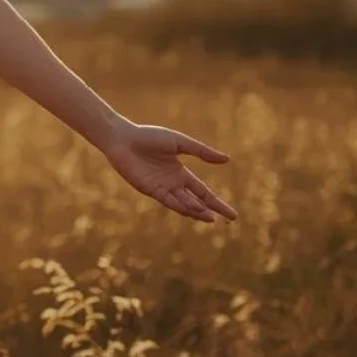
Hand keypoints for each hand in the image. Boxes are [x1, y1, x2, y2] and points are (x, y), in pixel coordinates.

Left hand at [98, 121, 237, 222]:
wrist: (123, 139)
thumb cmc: (149, 137)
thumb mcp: (180, 142)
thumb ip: (202, 152)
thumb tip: (227, 159)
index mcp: (180, 173)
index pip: (203, 192)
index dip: (217, 203)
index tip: (232, 215)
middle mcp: (172, 184)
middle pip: (197, 201)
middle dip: (212, 210)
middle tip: (228, 220)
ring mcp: (162, 188)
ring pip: (184, 204)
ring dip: (197, 211)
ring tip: (211, 218)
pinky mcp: (150, 189)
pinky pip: (169, 200)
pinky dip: (181, 205)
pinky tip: (193, 210)